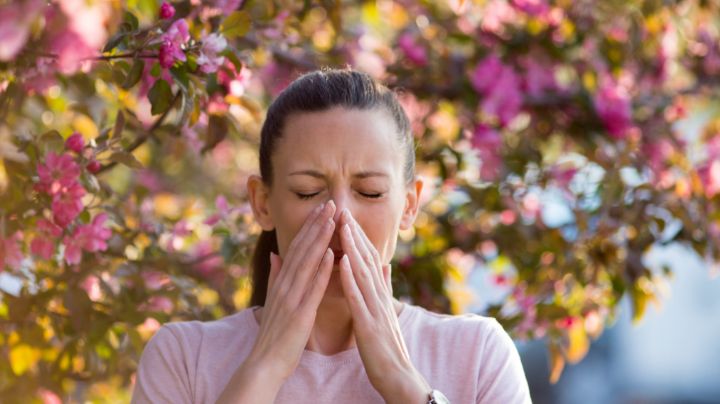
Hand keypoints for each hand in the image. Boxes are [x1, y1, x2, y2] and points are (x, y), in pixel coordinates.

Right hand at [246, 201, 336, 380]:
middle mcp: (285, 284)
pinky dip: (321, 270)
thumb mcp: (273, 299)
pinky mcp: (300, 313)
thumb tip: (275, 255)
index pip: (298, 247)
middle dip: (318, 224)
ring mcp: (291, 297)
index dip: (311, 226)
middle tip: (332, 203)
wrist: (265, 362)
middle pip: (303, 248)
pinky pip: (312, 288)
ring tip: (333, 218)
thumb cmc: (274, 333)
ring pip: (308, 262)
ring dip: (321, 239)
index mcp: (282, 281)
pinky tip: (331, 254)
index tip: (323, 208)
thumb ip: (275, 275)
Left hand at [337, 209, 430, 402]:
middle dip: (354, 233)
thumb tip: (385, 265)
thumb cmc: (388, 346)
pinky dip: (351, 277)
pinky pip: (358, 297)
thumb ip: (385, 287)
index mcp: (380, 294)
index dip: (358, 236)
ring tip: (342, 226)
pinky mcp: (368, 324)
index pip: (369, 259)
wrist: (398, 375)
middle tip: (343, 209)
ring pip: (363, 272)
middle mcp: (380, 296)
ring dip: (352, 247)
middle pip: (367, 259)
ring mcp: (376, 309)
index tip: (347, 215)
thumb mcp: (387, 311)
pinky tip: (343, 261)